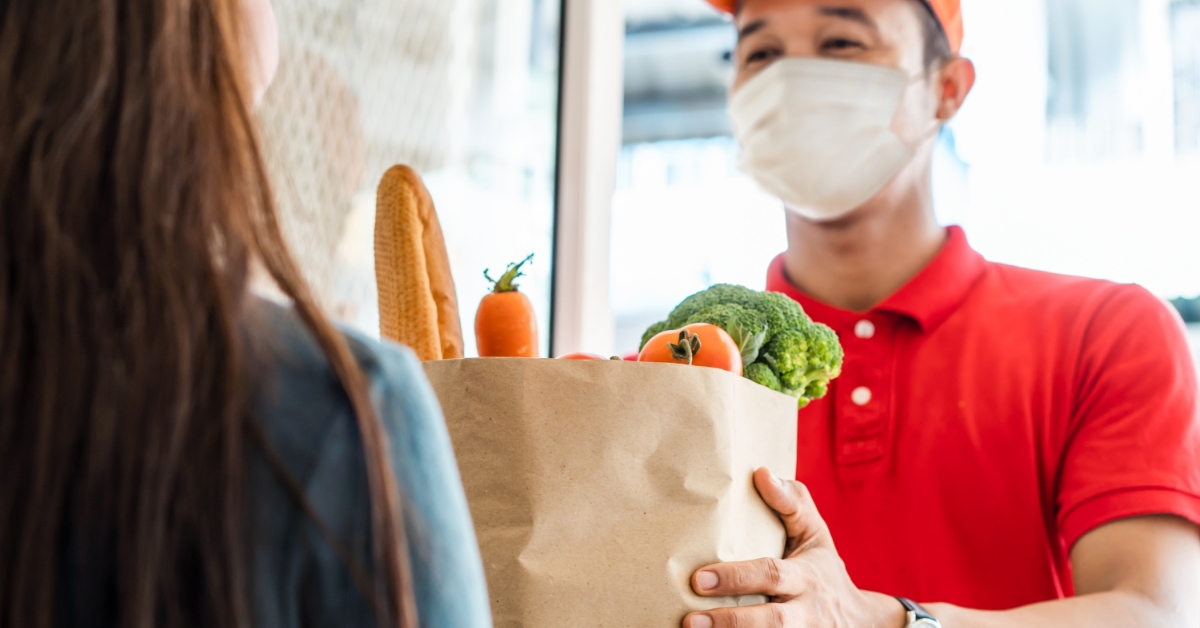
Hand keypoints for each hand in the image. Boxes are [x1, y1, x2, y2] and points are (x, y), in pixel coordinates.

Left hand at [683, 468, 905, 627]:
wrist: (857, 619)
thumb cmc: (821, 567)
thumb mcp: (815, 533)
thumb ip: (791, 503)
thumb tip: (761, 473)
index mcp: (806, 577)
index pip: (771, 575)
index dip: (736, 578)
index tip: (699, 579)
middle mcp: (805, 612)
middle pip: (770, 621)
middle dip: (730, 621)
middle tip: (689, 619)